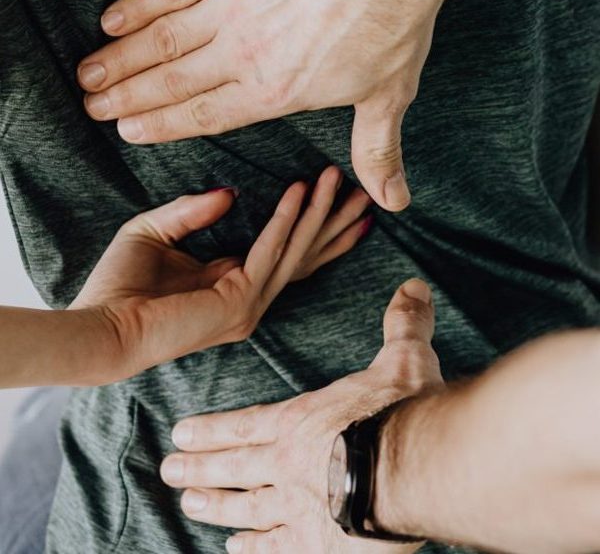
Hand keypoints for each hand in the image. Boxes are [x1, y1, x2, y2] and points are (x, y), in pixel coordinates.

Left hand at [72, 166, 371, 383]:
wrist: (100, 327)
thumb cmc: (119, 286)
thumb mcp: (155, 232)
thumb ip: (191, 211)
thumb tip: (230, 193)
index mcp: (233, 284)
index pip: (286, 253)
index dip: (313, 226)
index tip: (335, 197)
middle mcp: (249, 297)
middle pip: (304, 255)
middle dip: (334, 222)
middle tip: (364, 192)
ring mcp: (248, 305)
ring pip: (295, 251)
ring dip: (319, 214)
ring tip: (338, 179)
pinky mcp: (239, 302)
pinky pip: (269, 252)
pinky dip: (285, 220)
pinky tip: (300, 191)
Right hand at [78, 0, 471, 210]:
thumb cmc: (390, 23)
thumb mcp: (388, 96)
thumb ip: (376, 152)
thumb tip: (393, 201)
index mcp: (274, 92)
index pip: (205, 115)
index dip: (162, 125)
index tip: (128, 131)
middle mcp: (242, 55)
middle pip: (172, 81)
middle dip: (127, 96)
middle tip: (93, 107)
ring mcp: (231, 7)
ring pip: (162, 40)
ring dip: (121, 58)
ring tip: (89, 74)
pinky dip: (140, 5)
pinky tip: (114, 19)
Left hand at [160, 278, 443, 552]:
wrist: (417, 468)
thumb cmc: (404, 412)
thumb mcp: (405, 359)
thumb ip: (403, 324)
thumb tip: (413, 286)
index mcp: (301, 421)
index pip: (244, 425)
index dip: (210, 430)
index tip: (180, 434)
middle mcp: (288, 463)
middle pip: (233, 466)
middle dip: (198, 468)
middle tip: (168, 471)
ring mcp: (297, 507)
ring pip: (244, 507)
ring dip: (215, 506)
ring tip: (188, 506)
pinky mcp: (315, 545)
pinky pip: (275, 549)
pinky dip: (253, 549)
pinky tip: (235, 550)